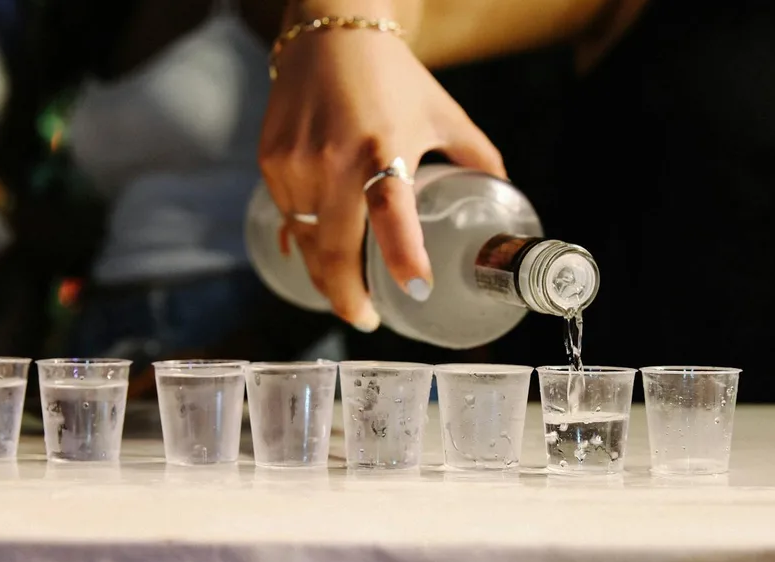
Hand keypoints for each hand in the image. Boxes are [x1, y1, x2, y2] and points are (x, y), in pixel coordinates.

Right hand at [258, 27, 505, 330]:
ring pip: (306, 243)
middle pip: (333, 252)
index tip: (417, 291)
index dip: (403, 256)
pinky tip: (320, 243)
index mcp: (382, 148)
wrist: (329, 29)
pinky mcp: (270, 161)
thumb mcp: (444, 114)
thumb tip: (505, 194)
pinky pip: (288, 217)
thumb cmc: (393, 75)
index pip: (390, 213)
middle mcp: (332, 160)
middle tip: (367, 319)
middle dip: (348, 298)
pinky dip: (305, 237)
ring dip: (326, 270)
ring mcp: (294, 164)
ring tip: (346, 284)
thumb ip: (476, 156)